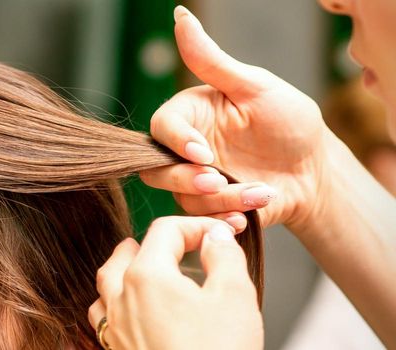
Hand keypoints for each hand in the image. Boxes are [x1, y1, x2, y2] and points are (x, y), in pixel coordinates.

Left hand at [88, 216, 262, 349]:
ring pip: (107, 286)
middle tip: (177, 245)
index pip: (164, 231)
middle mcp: (121, 298)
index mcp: (146, 275)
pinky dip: (116, 304)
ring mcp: (114, 328)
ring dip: (125, 272)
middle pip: (124, 254)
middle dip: (151, 244)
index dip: (194, 226)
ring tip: (148, 271)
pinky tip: (134, 311)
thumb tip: (214, 236)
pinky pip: (104, 318)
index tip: (218, 235)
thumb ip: (223, 255)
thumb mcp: (234, 295)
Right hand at [139, 6, 333, 232]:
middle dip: (186, 179)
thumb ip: (211, 60)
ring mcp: (193, 181)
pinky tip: (251, 212)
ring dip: (218, 201)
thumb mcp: (254, 87)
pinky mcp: (208, 209)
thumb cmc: (289, 122)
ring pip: (180, 196)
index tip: (204, 153)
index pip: (162, 127)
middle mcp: (184, 150)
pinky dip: (225, 219)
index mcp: (190, 116)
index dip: (177, 142)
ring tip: (259, 194)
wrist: (315, 172)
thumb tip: (180, 15)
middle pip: (156, 168)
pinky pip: (200, 219)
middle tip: (220, 182)